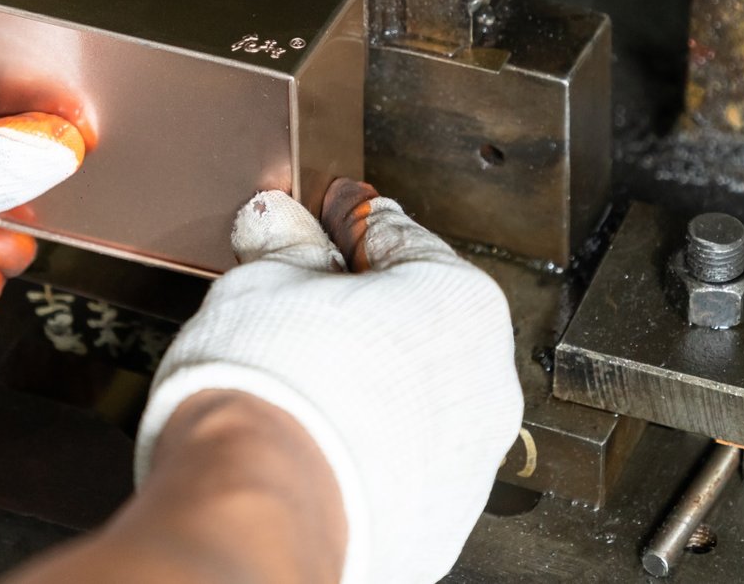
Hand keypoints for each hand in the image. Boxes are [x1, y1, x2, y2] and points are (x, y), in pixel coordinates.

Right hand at [135, 182, 521, 583]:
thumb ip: (283, 246)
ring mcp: (467, 457)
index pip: (395, 238)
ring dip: (366, 381)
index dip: (343, 227)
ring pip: (411, 397)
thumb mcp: (263, 281)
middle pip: (412, 321)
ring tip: (298, 381)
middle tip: (294, 307)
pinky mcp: (439, 518)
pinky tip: (314, 438)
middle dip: (357, 311)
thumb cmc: (273, 387)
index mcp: (458, 300)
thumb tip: (278, 223)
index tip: (318, 226)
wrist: (261, 503)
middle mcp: (482, 379)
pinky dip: (366, 446)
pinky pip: (401, 462)